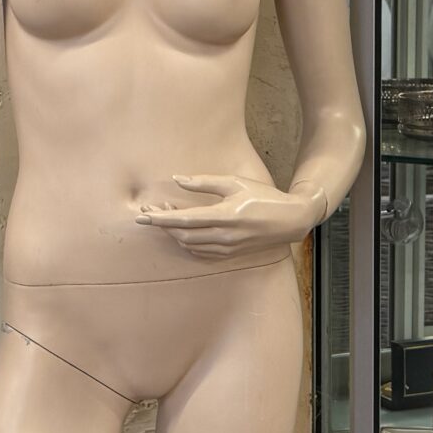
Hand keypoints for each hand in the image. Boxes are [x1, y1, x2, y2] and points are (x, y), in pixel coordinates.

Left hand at [136, 173, 322, 261]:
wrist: (290, 220)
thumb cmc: (264, 197)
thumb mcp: (235, 183)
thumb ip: (204, 182)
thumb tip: (177, 179)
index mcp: (225, 216)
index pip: (184, 220)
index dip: (160, 218)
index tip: (142, 215)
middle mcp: (224, 236)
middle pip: (182, 235)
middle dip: (163, 224)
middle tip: (151, 211)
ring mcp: (227, 248)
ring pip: (189, 245)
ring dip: (173, 233)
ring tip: (167, 215)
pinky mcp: (230, 254)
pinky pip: (200, 251)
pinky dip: (186, 242)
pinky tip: (183, 230)